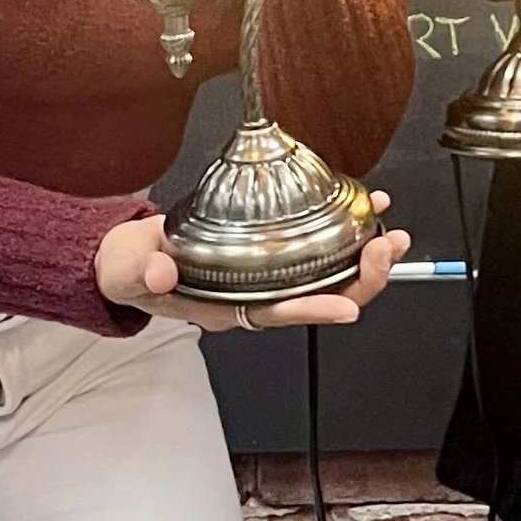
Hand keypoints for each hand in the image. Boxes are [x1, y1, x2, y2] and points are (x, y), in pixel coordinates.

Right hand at [96, 203, 410, 328]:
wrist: (131, 256)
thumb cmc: (134, 270)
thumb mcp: (130, 272)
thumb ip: (143, 272)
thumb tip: (160, 272)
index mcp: (227, 308)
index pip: (278, 313)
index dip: (315, 309)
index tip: (347, 304)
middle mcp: (256, 296)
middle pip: (320, 296)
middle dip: (360, 278)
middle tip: (384, 247)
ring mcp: (267, 275)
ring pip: (329, 274)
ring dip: (364, 255)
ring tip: (390, 229)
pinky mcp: (272, 253)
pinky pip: (318, 246)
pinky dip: (345, 228)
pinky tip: (364, 206)